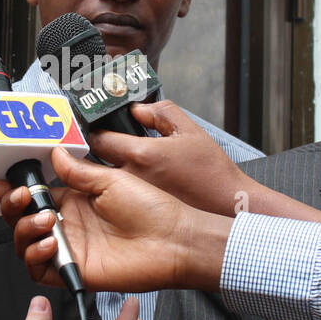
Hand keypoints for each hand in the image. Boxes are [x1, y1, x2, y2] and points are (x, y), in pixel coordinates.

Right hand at [0, 146, 232, 291]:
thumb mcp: (111, 181)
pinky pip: (38, 271)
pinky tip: (51, 242)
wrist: (173, 239)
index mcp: (74, 200)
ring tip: (47, 219)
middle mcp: (68, 225)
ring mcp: (69, 250)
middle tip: (20, 196)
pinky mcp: (73, 272)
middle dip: (12, 207)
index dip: (13, 189)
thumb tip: (55, 153)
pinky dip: (35, 256)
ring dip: (25, 229)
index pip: (34, 195)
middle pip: (22, 220)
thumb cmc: (152, 209)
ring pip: (24, 244)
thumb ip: (78, 172)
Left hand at [88, 100, 252, 215]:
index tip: (97, 126)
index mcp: (141, 155)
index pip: (98, 140)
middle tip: (101, 141)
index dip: (93, 130)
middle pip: (94, 161)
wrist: (226, 204)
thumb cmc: (211, 170)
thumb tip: (136, 110)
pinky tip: (133, 178)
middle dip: (95, 150)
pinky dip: (118, 185)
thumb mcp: (189, 130)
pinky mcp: (138, 209)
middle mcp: (131, 178)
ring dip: (105, 168)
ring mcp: (133, 197)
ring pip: (103, 180)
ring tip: (117, 160)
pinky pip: (117, 194)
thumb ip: (160, 112)